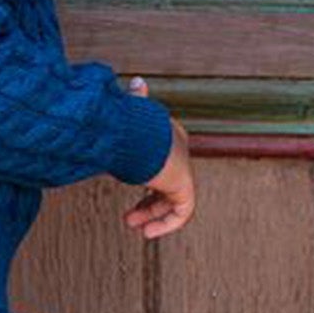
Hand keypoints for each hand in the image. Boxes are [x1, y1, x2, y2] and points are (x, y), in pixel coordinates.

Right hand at [123, 80, 195, 237]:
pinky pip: (183, 212)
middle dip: (149, 203)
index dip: (146, 180)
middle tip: (130, 218)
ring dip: (154, 215)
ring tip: (135, 226)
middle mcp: (178, 152)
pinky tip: (148, 232)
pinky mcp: (185, 184)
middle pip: (168, 183)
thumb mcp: (128, 111)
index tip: (130, 190)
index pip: (162, 161)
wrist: (138, 133)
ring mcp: (183, 169)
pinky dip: (167, 224)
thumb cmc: (128, 122)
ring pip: (174, 199)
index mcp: (166, 136)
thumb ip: (133, 99)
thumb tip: (138, 80)